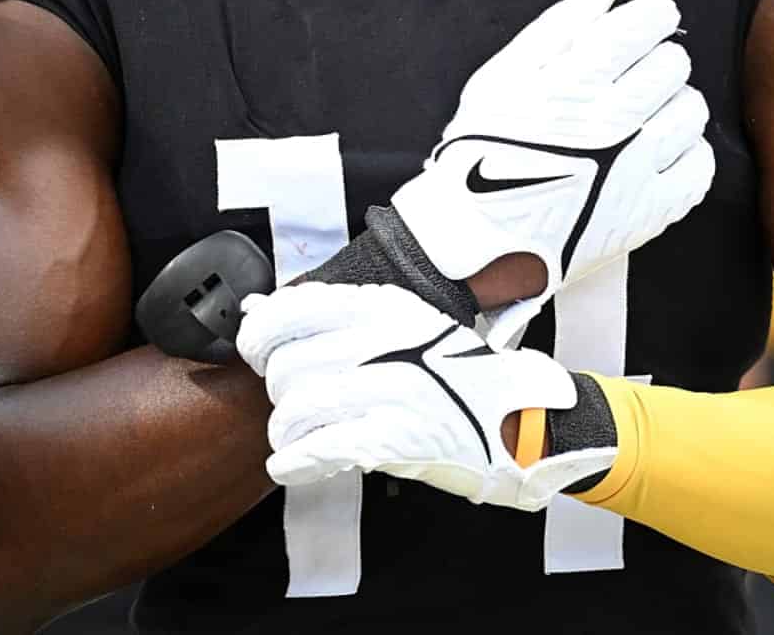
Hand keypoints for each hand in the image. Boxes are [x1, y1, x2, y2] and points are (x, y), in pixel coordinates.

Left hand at [238, 282, 614, 509]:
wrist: (519, 418)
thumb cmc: (461, 374)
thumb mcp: (407, 323)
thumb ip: (339, 317)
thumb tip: (263, 309)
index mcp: (386, 308)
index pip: (293, 309)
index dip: (258, 333)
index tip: (254, 348)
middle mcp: (385, 343)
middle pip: (286, 366)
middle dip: (278, 391)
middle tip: (294, 401)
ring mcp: (390, 391)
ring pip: (294, 410)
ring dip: (286, 432)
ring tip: (299, 438)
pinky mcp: (394, 438)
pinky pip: (318, 448)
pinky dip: (294, 461)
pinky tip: (293, 464)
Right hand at [391, 0, 713, 344]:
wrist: (475, 237)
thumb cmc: (482, 149)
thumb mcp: (503, 73)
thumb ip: (562, 23)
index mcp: (576, 79)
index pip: (648, 24)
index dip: (654, 17)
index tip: (648, 24)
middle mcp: (613, 120)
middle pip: (675, 64)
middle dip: (659, 60)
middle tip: (633, 78)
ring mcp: (636, 168)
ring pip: (693, 111)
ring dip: (674, 105)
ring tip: (643, 117)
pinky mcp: (650, 211)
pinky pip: (700, 167)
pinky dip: (687, 154)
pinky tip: (656, 154)